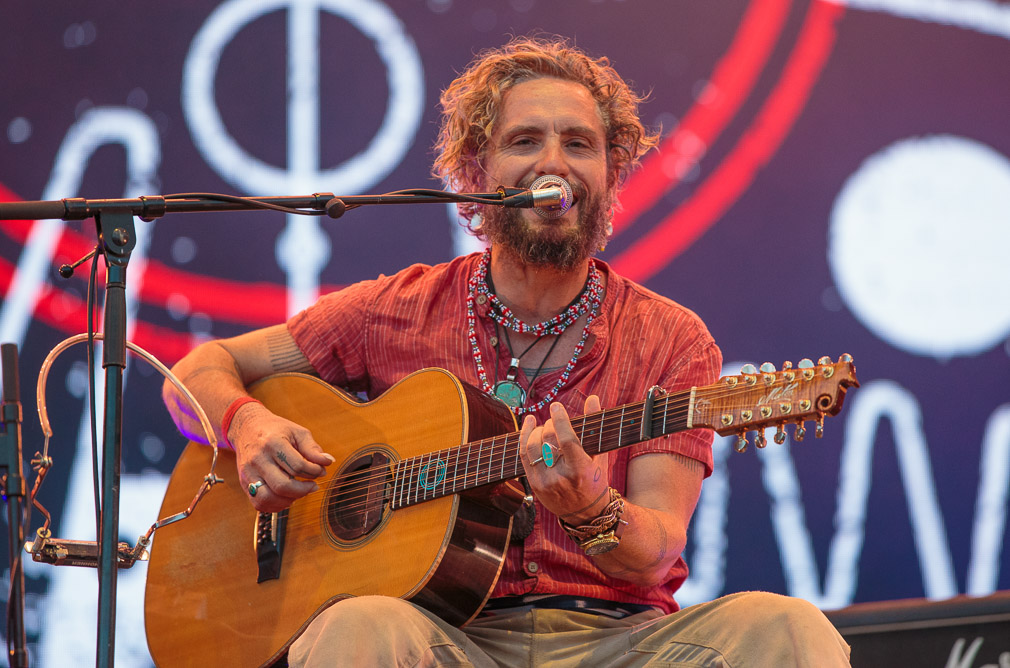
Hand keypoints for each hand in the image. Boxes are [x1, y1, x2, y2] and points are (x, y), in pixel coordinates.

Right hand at [228, 402, 333, 512]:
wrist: (247, 428)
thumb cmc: (275, 430)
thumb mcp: (297, 432)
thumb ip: (312, 448)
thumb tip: (328, 461)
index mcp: (273, 443)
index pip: (297, 465)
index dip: (314, 471)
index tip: (320, 470)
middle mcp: (258, 459)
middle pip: (282, 485)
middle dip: (303, 490)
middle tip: (313, 486)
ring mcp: (248, 473)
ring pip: (268, 498)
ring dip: (289, 500)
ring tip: (299, 492)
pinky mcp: (244, 483)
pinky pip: (259, 503)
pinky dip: (275, 505)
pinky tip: (286, 497)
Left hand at [519, 395, 610, 522]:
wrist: (586, 514)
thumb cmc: (595, 480)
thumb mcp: (600, 455)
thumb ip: (594, 426)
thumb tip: (593, 398)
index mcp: (581, 470)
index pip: (566, 440)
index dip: (560, 420)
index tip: (556, 405)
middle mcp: (562, 477)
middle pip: (548, 441)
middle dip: (549, 425)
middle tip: (554, 420)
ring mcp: (546, 482)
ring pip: (533, 447)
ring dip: (535, 431)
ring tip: (543, 426)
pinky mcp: (535, 485)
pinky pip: (524, 457)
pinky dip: (524, 438)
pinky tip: (528, 426)